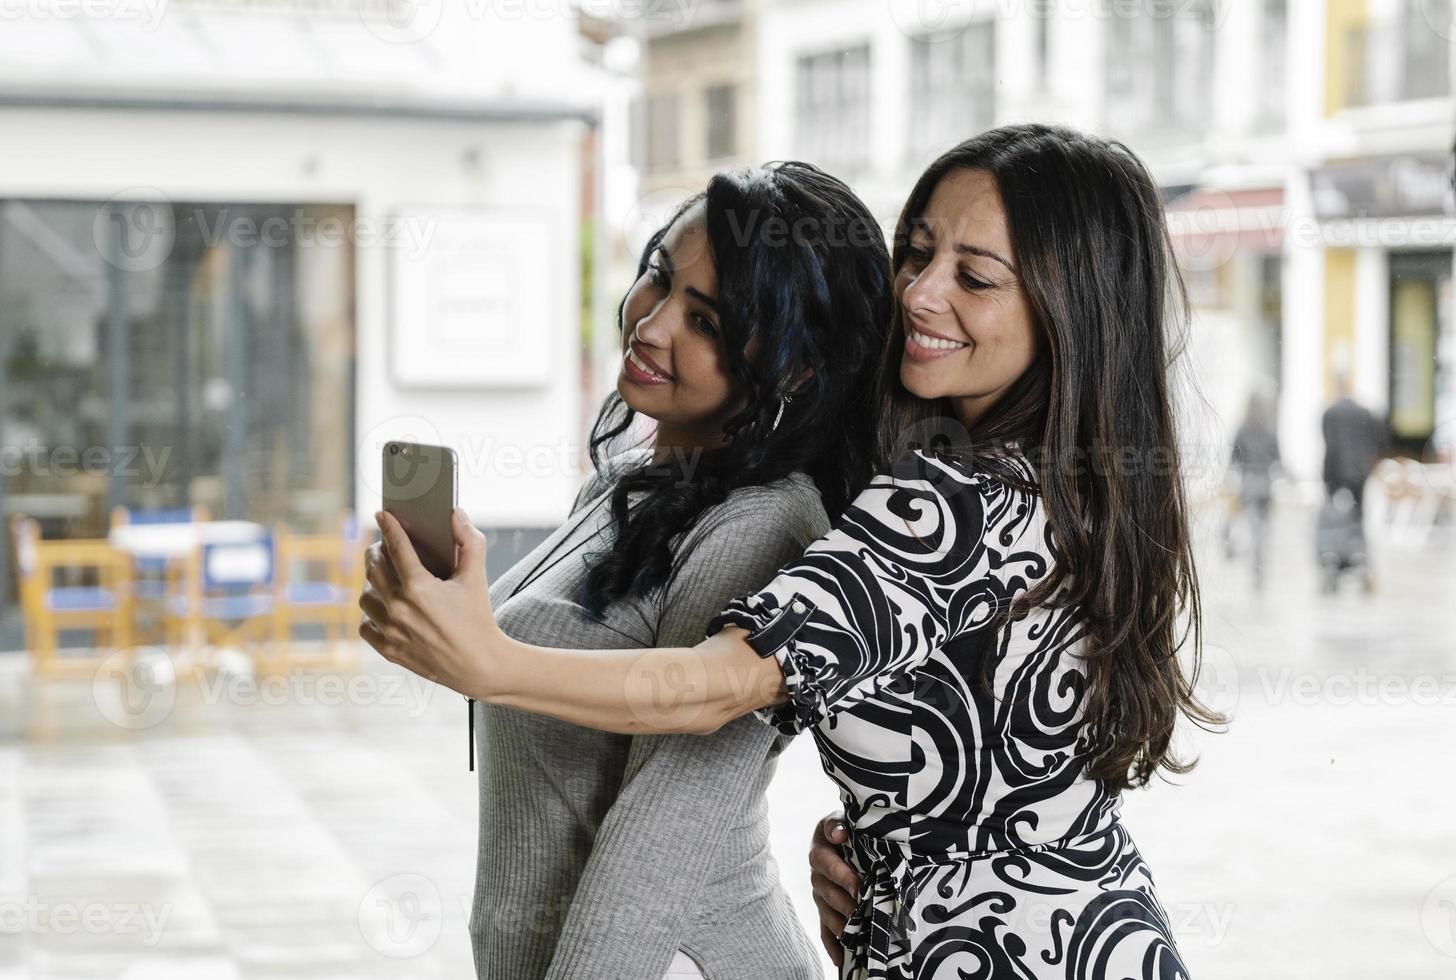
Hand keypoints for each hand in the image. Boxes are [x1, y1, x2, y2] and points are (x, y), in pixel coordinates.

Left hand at [358, 507, 501, 699]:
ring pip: (365, 597)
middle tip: (382, 547)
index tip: (382, 514)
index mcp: (419, 587)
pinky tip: (384, 608)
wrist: (479, 665)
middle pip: (373, 569)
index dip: (388, 527)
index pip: (396, 547)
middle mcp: (399, 608)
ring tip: (384, 579)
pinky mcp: (388, 650)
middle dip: (375, 552)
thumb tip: (456, 514)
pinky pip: (365, 625)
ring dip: (372, 584)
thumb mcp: (477, 577)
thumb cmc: (478, 619)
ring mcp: (391, 631)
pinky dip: (371, 614)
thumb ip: (469, 541)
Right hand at [809, 810, 859, 967]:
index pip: (828, 865)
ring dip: (841, 924)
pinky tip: (841, 960)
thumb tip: (839, 833)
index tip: (859, 886)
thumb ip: (837, 823)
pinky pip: (825, 930)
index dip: (842, 876)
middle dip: (845, 903)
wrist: (845, 838)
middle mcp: (816, 876)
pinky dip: (832, 945)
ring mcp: (820, 896)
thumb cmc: (846, 828)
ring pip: (827, 914)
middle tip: (861, 912)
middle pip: (827, 893)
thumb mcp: (842, 818)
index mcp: (820, 851)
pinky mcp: (826, 911)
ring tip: (856, 934)